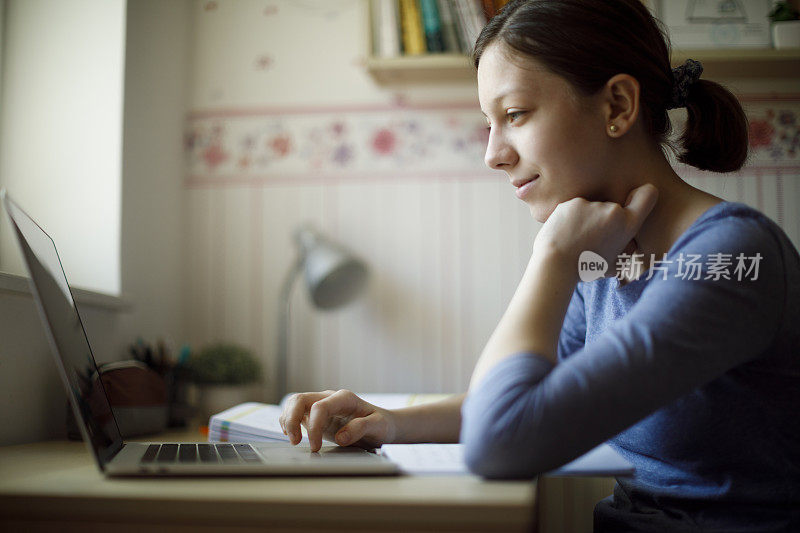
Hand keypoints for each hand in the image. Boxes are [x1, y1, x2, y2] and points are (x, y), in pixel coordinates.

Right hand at [279, 389, 396, 451]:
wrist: (381, 425)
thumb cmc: (380, 425)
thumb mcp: (379, 427)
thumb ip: (361, 429)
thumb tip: (341, 437)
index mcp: (344, 398)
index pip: (320, 407)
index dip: (314, 427)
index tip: (316, 447)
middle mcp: (330, 398)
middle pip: (300, 399)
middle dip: (292, 420)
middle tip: (295, 442)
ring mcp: (321, 405)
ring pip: (294, 404)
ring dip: (288, 421)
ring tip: (293, 441)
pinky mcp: (315, 414)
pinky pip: (295, 412)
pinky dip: (289, 422)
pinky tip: (292, 435)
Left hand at [533, 183, 658, 273]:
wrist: (555, 264)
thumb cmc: (585, 269)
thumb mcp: (614, 265)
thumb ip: (624, 250)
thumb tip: (626, 245)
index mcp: (627, 224)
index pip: (648, 194)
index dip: (643, 195)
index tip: (634, 200)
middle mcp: (612, 210)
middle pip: (612, 208)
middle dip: (604, 220)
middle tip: (591, 240)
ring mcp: (591, 204)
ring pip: (592, 208)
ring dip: (586, 219)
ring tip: (574, 239)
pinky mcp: (572, 202)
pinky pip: (575, 209)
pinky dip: (570, 218)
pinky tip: (564, 233)